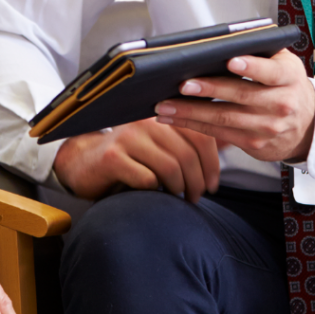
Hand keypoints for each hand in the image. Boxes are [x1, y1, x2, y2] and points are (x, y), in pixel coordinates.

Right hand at [52, 117, 220, 200]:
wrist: (84, 163)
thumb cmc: (129, 157)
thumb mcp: (159, 145)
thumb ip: (188, 141)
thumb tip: (230, 140)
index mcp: (161, 115)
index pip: (199, 135)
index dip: (212, 164)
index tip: (213, 185)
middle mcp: (145, 121)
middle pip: (187, 154)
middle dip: (197, 182)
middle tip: (196, 197)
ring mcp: (127, 137)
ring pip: (170, 167)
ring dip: (180, 189)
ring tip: (179, 198)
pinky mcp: (113, 157)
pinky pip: (147, 179)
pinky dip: (156, 191)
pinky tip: (154, 194)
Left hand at [155, 48, 314, 161]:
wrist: (307, 125)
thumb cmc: (286, 85)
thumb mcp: (284, 63)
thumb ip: (260, 51)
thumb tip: (221, 41)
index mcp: (288, 77)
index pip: (271, 71)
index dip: (251, 67)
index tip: (230, 61)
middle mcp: (281, 103)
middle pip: (241, 96)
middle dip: (208, 90)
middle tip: (182, 84)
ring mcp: (268, 127)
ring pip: (224, 118)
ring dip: (190, 112)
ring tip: (165, 104)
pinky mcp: (254, 144)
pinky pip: (219, 133)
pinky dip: (193, 125)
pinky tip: (173, 118)